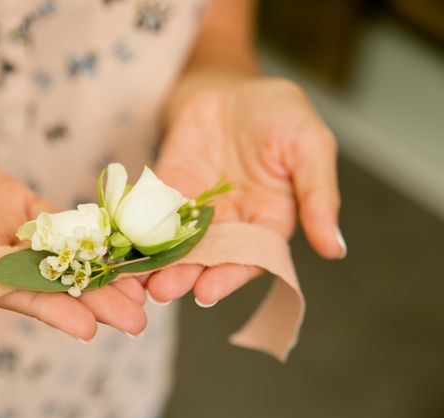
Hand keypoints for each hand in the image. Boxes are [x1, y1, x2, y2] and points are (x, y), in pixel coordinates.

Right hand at [0, 117, 145, 339]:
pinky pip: (55, 220)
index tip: (87, 329)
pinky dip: (86, 231)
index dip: (45, 310)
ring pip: (58, 256)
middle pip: (44, 284)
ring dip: (99, 271)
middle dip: (90, 301)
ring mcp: (1, 229)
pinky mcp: (12, 202)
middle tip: (138, 320)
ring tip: (142, 287)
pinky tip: (120, 240)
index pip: (4, 294)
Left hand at [146, 75, 343, 305]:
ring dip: (157, 264)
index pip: (250, 259)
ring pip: (176, 245)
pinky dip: (136, 233)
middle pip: (208, 260)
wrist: (229, 84)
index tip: (208, 291)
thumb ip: (319, 195)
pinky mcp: (165, 193)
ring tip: (139, 280)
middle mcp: (231, 225)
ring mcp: (195, 211)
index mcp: (269, 222)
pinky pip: (150, 217)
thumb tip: (336, 249)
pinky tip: (122, 247)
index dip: (230, 276)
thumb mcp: (309, 145)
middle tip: (162, 291)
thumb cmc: (277, 112)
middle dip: (185, 276)